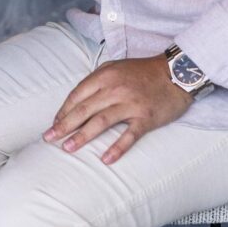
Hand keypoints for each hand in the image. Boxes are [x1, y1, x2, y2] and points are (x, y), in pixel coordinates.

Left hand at [43, 53, 191, 164]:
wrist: (178, 72)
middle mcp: (115, 89)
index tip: (54, 124)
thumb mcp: (116, 67)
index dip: (63, 111)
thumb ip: (98, 79)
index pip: (77, 95)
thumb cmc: (144, 72)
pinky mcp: (146, 117)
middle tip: (49, 138)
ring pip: (101, 121)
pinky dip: (117, 148)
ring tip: (68, 148)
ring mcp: (131, 104)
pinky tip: (105, 159)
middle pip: (84, 109)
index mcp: (105, 75)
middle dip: (64, 125)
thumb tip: (78, 98)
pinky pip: (129, 135)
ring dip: (82, 136)